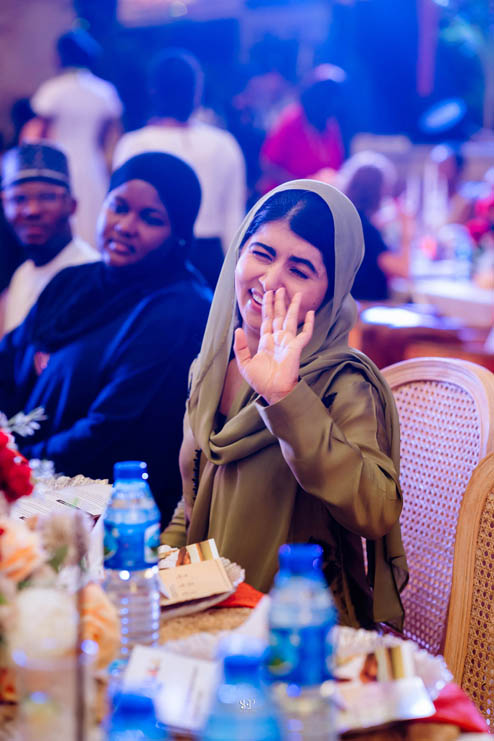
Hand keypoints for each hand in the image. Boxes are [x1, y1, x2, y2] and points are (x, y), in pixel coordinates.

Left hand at [234, 287, 313, 404]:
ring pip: (291, 320)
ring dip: (293, 307)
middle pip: (279, 316)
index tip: (268, 294)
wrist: (273, 392)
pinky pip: (305, 333)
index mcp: (266, 342)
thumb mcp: (244, 363)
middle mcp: (278, 339)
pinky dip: (308, 323)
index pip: (267, 319)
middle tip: (280, 288)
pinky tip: (310, 313)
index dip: (268, 306)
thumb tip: (237, 329)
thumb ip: (240, 346)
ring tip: (295, 294)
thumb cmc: (260, 381)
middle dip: (279, 302)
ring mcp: (288, 342)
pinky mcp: (296, 347)